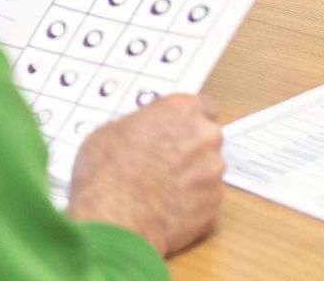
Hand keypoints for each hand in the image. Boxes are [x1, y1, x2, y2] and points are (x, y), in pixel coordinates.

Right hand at [65, 93, 224, 256]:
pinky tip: (165, 205)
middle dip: (188, 147)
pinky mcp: (214, 203)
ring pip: (206, 169)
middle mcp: (204, 136)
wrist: (117, 218)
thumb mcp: (109, 132)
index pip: (199, 105)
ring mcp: (213, 171)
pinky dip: (191, 201)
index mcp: (181, 110)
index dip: (184, 121)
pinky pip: (205, 197)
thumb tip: (135, 132)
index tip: (175, 129)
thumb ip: (136, 125)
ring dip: (190, 175)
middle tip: (162, 160)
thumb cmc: (109, 175)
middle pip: (205, 137)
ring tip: (159, 187)